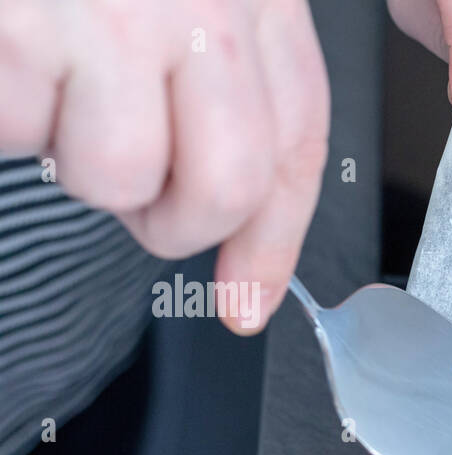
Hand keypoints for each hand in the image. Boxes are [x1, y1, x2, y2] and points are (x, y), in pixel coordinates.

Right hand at [0, 0, 330, 332]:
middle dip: (176, 225)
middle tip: (138, 206)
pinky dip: (2, 112)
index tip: (248, 301)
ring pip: (113, 175)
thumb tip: (235, 215)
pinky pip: (14, 128)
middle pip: (224, 184)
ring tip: (50, 85)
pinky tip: (7, 50)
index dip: (274, 238)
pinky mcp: (20, 22)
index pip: (294, 139)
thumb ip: (224, 66)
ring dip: (71, 157)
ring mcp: (108, 12)